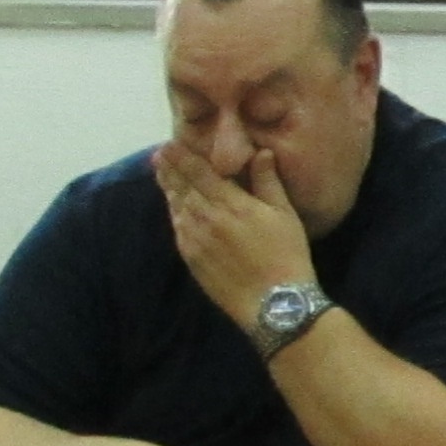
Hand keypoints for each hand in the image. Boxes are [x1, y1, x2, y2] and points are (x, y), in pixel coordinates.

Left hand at [153, 141, 315, 331]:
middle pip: (182, 187)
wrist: (272, 302)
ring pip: (176, 206)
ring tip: (161, 174)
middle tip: (158, 154)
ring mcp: (194, 239)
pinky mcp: (191, 258)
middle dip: (169, 168)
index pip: (199, 172)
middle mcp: (206, 218)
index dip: (183, 156)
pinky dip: (173, 212)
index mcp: (231, 204)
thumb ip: (268, 182)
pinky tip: (173, 206)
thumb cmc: (287, 255)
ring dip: (168, 188)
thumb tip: (260, 152)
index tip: (170, 143)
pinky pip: (177, 228)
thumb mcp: (285, 215)